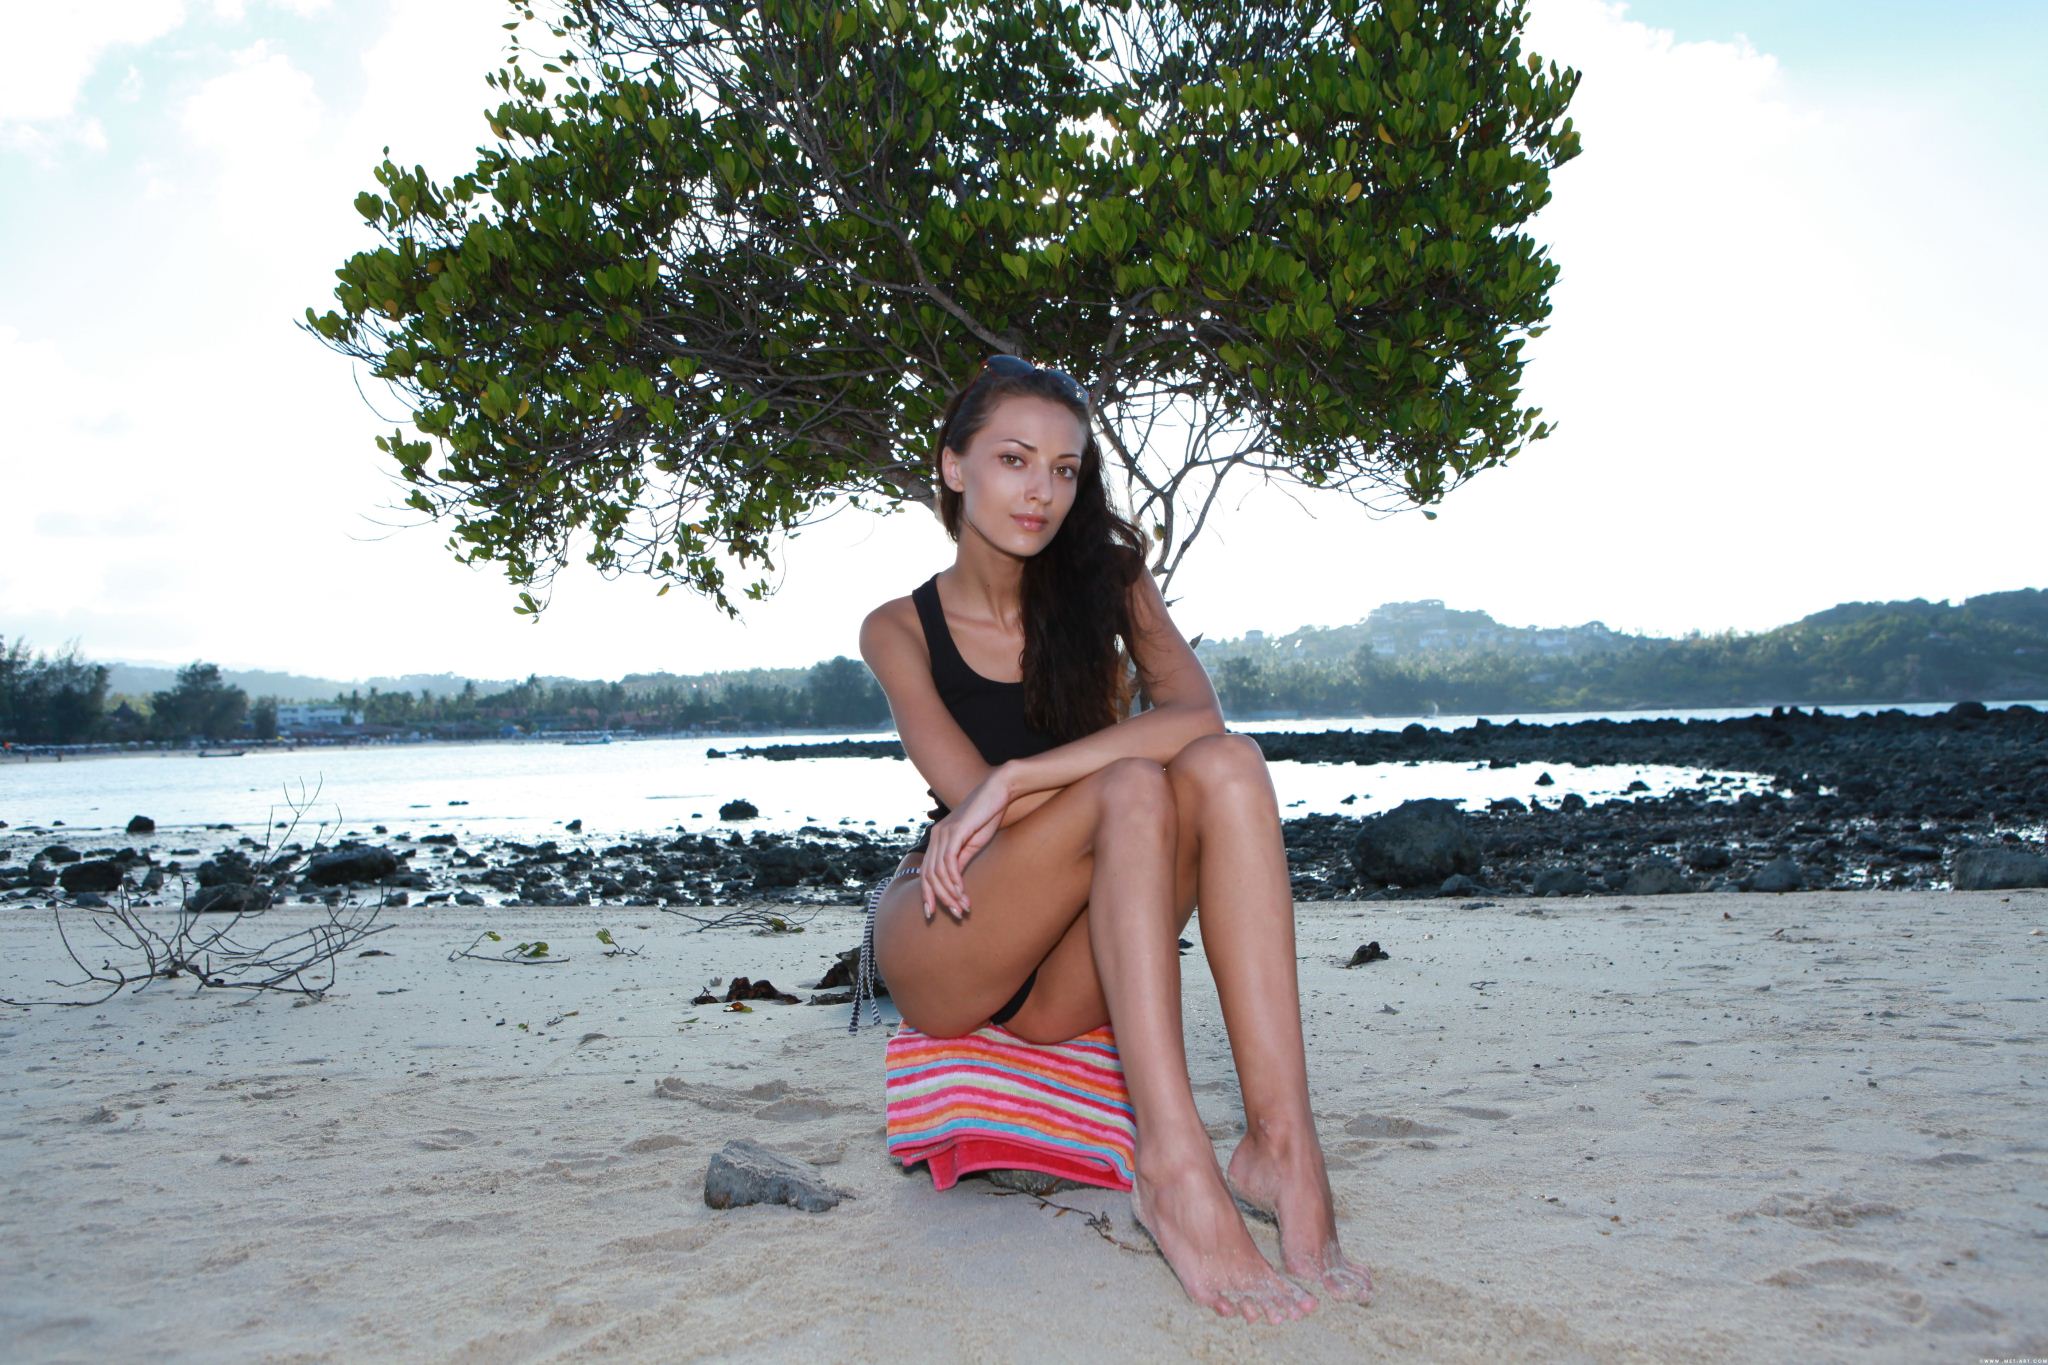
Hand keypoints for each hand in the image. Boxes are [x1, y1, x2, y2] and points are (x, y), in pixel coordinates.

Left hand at [921, 765, 1012, 922]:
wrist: (999, 791)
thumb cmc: (988, 816)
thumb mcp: (973, 844)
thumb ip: (961, 860)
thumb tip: (954, 883)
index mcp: (937, 838)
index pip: (926, 872)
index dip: (927, 894)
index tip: (933, 913)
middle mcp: (936, 835)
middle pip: (928, 875)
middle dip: (939, 899)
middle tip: (954, 914)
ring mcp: (943, 833)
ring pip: (938, 872)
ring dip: (950, 893)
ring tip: (962, 907)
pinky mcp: (955, 831)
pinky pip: (949, 862)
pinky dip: (954, 880)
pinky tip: (961, 891)